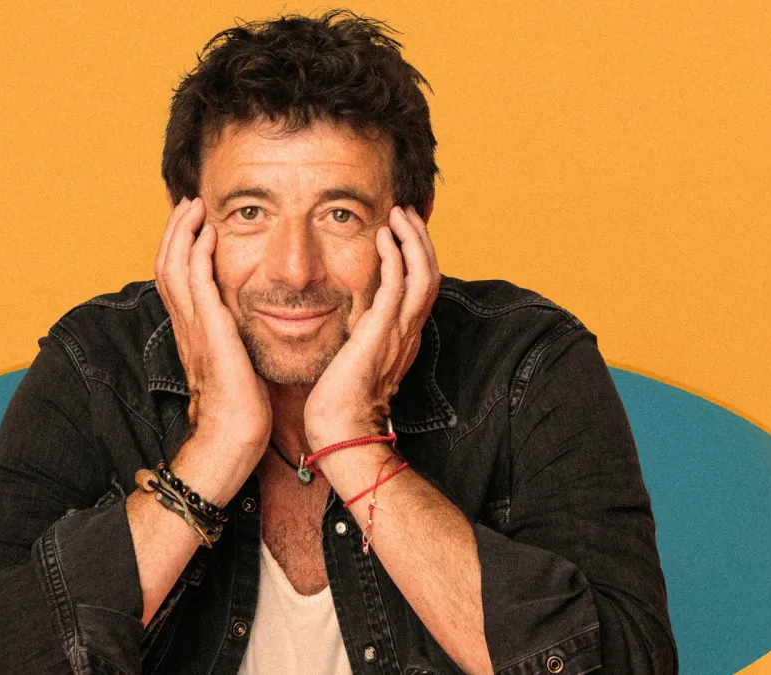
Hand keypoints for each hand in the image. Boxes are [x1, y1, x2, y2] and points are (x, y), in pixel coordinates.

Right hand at [154, 197, 271, 474]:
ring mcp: (194, 328)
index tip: (192, 223)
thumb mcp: (235, 365)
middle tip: (188, 202)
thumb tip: (247, 329)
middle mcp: (186, 326)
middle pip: (166, 264)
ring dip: (183, 232)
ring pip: (174, 266)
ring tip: (194, 206)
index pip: (176, 279)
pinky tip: (208, 233)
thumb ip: (234, 343)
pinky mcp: (210, 333)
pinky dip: (198, 254)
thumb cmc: (239, 411)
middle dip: (175, 230)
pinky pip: (197, 283)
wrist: (231, 440)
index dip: (179, 248)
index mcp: (192, 332)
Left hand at [304, 205, 440, 447]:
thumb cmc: (340, 402)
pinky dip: (394, 257)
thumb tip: (353, 320)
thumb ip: (361, 337)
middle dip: (421, 239)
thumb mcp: (357, 360)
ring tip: (399, 213)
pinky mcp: (381, 332)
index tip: (402, 230)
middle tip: (406, 211)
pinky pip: (397, 285)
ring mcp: (399, 332)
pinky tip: (383, 236)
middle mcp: (409, 332)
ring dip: (412, 239)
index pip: (422, 287)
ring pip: (422, 274)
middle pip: (431, 273)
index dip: (418, 255)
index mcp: (404, 337)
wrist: (340, 430)